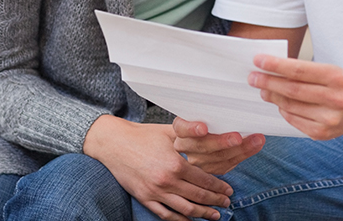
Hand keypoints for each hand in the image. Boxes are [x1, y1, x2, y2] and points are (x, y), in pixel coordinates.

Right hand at [83, 115, 231, 220]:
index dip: (219, 187)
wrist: (114, 143)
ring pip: (184, 209)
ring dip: (202, 214)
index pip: (204, 180)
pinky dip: (179, 220)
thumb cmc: (142, 135)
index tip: (228, 190)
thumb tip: (212, 132)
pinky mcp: (144, 198)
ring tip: (214, 216)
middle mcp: (167, 181)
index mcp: (176, 164)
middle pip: (198, 196)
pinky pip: (165, 214)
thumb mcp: (170, 131)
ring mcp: (155, 192)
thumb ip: (191, 134)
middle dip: (215, 201)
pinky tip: (188, 220)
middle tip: (226, 203)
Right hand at [172, 117, 265, 173]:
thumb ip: (211, 109)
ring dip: (241, 149)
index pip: (182, 128)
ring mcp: (197, 161)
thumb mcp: (202, 110)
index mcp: (181, 128)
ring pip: (217, 159)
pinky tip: (255, 146)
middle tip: (238, 137)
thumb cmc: (205, 117)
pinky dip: (244, 155)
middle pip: (202, 146)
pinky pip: (227, 165)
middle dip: (222, 142)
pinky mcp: (210, 170)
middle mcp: (185, 146)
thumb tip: (232, 100)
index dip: (191, 129)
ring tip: (257, 140)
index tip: (203, 128)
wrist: (201, 135)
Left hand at [249, 54, 342, 140]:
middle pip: (292, 90)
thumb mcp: (326, 71)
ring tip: (263, 90)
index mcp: (337, 77)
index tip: (258, 61)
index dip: (276, 65)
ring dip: (272, 96)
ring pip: (290, 106)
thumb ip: (301, 70)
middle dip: (268, 82)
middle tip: (253, 77)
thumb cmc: (336, 86)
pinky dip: (283, 109)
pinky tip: (278, 103)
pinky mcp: (321, 133)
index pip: (299, 70)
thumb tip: (268, 67)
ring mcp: (330, 119)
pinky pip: (293, 119)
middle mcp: (336, 99)